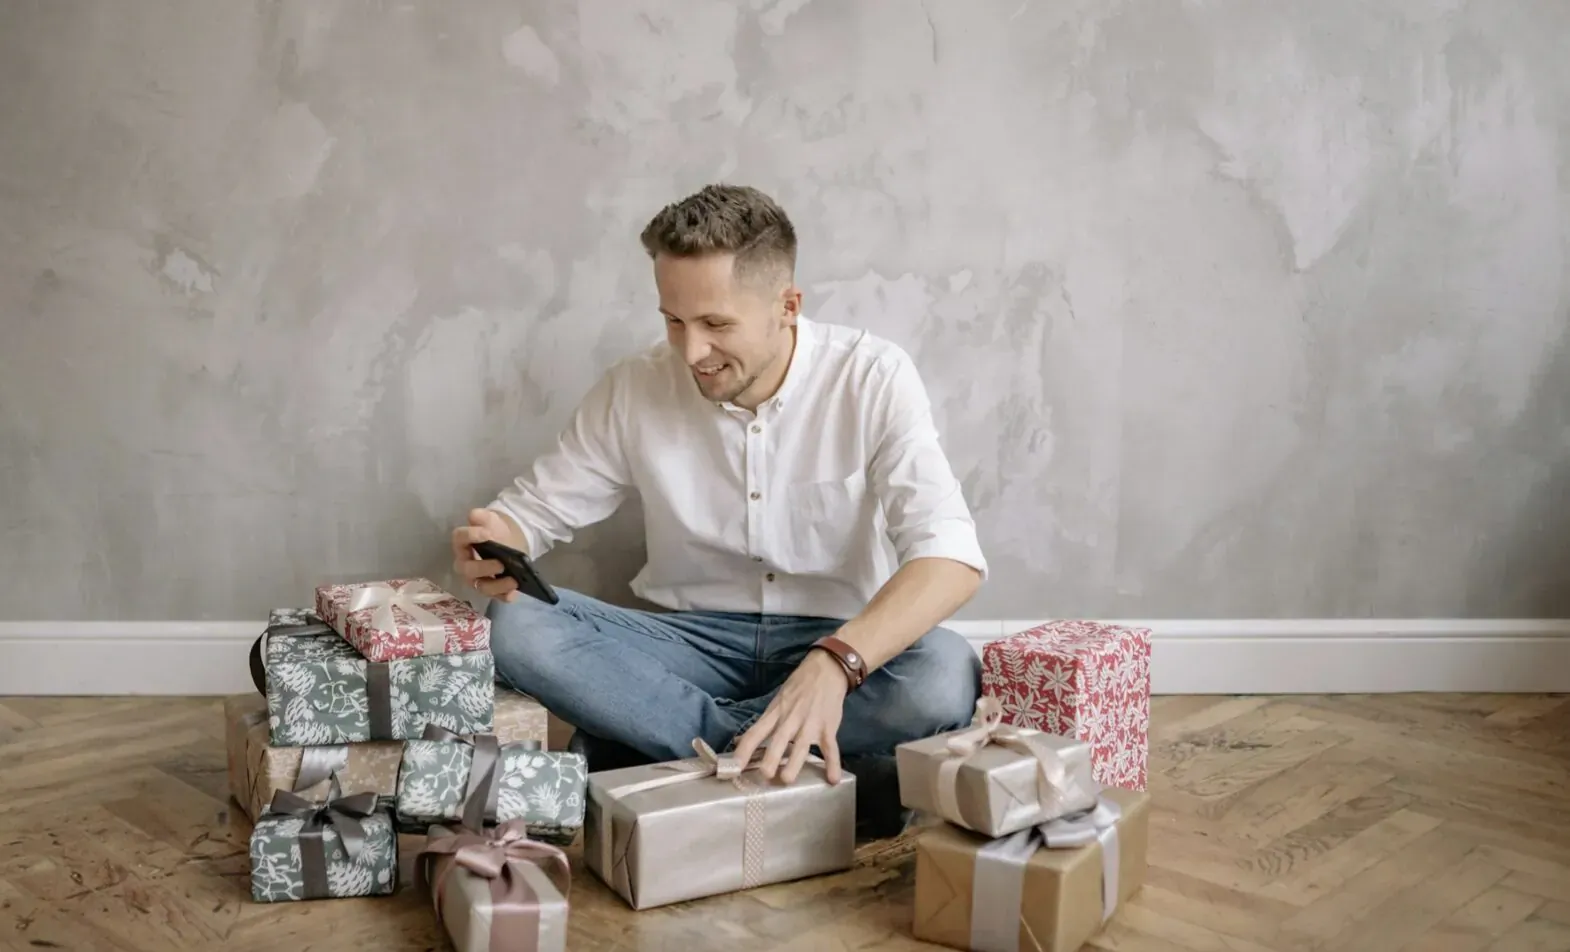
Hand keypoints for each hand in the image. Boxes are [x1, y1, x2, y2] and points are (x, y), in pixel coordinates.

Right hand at [450, 508, 525, 602]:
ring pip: (481, 587)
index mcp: (462, 543)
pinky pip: (496, 597)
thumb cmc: (494, 531)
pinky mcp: (491, 589)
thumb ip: (480, 516)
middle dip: (484, 568)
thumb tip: (473, 517)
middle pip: (468, 569)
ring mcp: (477, 579)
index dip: (471, 536)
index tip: (486, 534)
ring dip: (497, 585)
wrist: (508, 541)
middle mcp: (465, 564)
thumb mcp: (490, 519)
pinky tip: (514, 592)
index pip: (460, 539)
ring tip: (513, 581)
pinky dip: (504, 595)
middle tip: (501, 564)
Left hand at [730, 649, 847, 785]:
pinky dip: (832, 763)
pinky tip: (832, 779)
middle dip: (771, 758)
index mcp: (775, 713)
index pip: (755, 733)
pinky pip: (830, 748)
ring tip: (787, 780)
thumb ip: (763, 724)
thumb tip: (739, 741)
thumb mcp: (777, 701)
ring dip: (795, 763)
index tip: (733, 768)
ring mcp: (810, 724)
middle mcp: (790, 719)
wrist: (826, 669)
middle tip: (764, 776)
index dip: (743, 750)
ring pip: (801, 746)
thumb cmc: (799, 686)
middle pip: (778, 740)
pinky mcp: (828, 727)